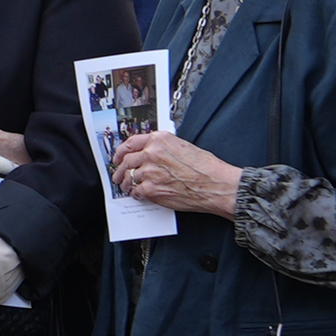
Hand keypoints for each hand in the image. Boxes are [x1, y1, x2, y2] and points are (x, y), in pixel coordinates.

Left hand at [113, 130, 246, 218]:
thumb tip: (151, 153)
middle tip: (117, 175)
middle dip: (119, 169)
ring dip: (126, 183)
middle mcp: (152, 153)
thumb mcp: (184, 147)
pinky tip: (138, 194)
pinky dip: (136, 194)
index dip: (121, 151)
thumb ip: (164, 148)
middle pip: (126, 161)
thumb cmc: (207, 168)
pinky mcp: (152, 189)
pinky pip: (136, 191)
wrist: (217, 185)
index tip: (118, 156)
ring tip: (126, 186)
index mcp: (160, 140)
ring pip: (129, 177)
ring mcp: (150, 172)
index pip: (131, 142)